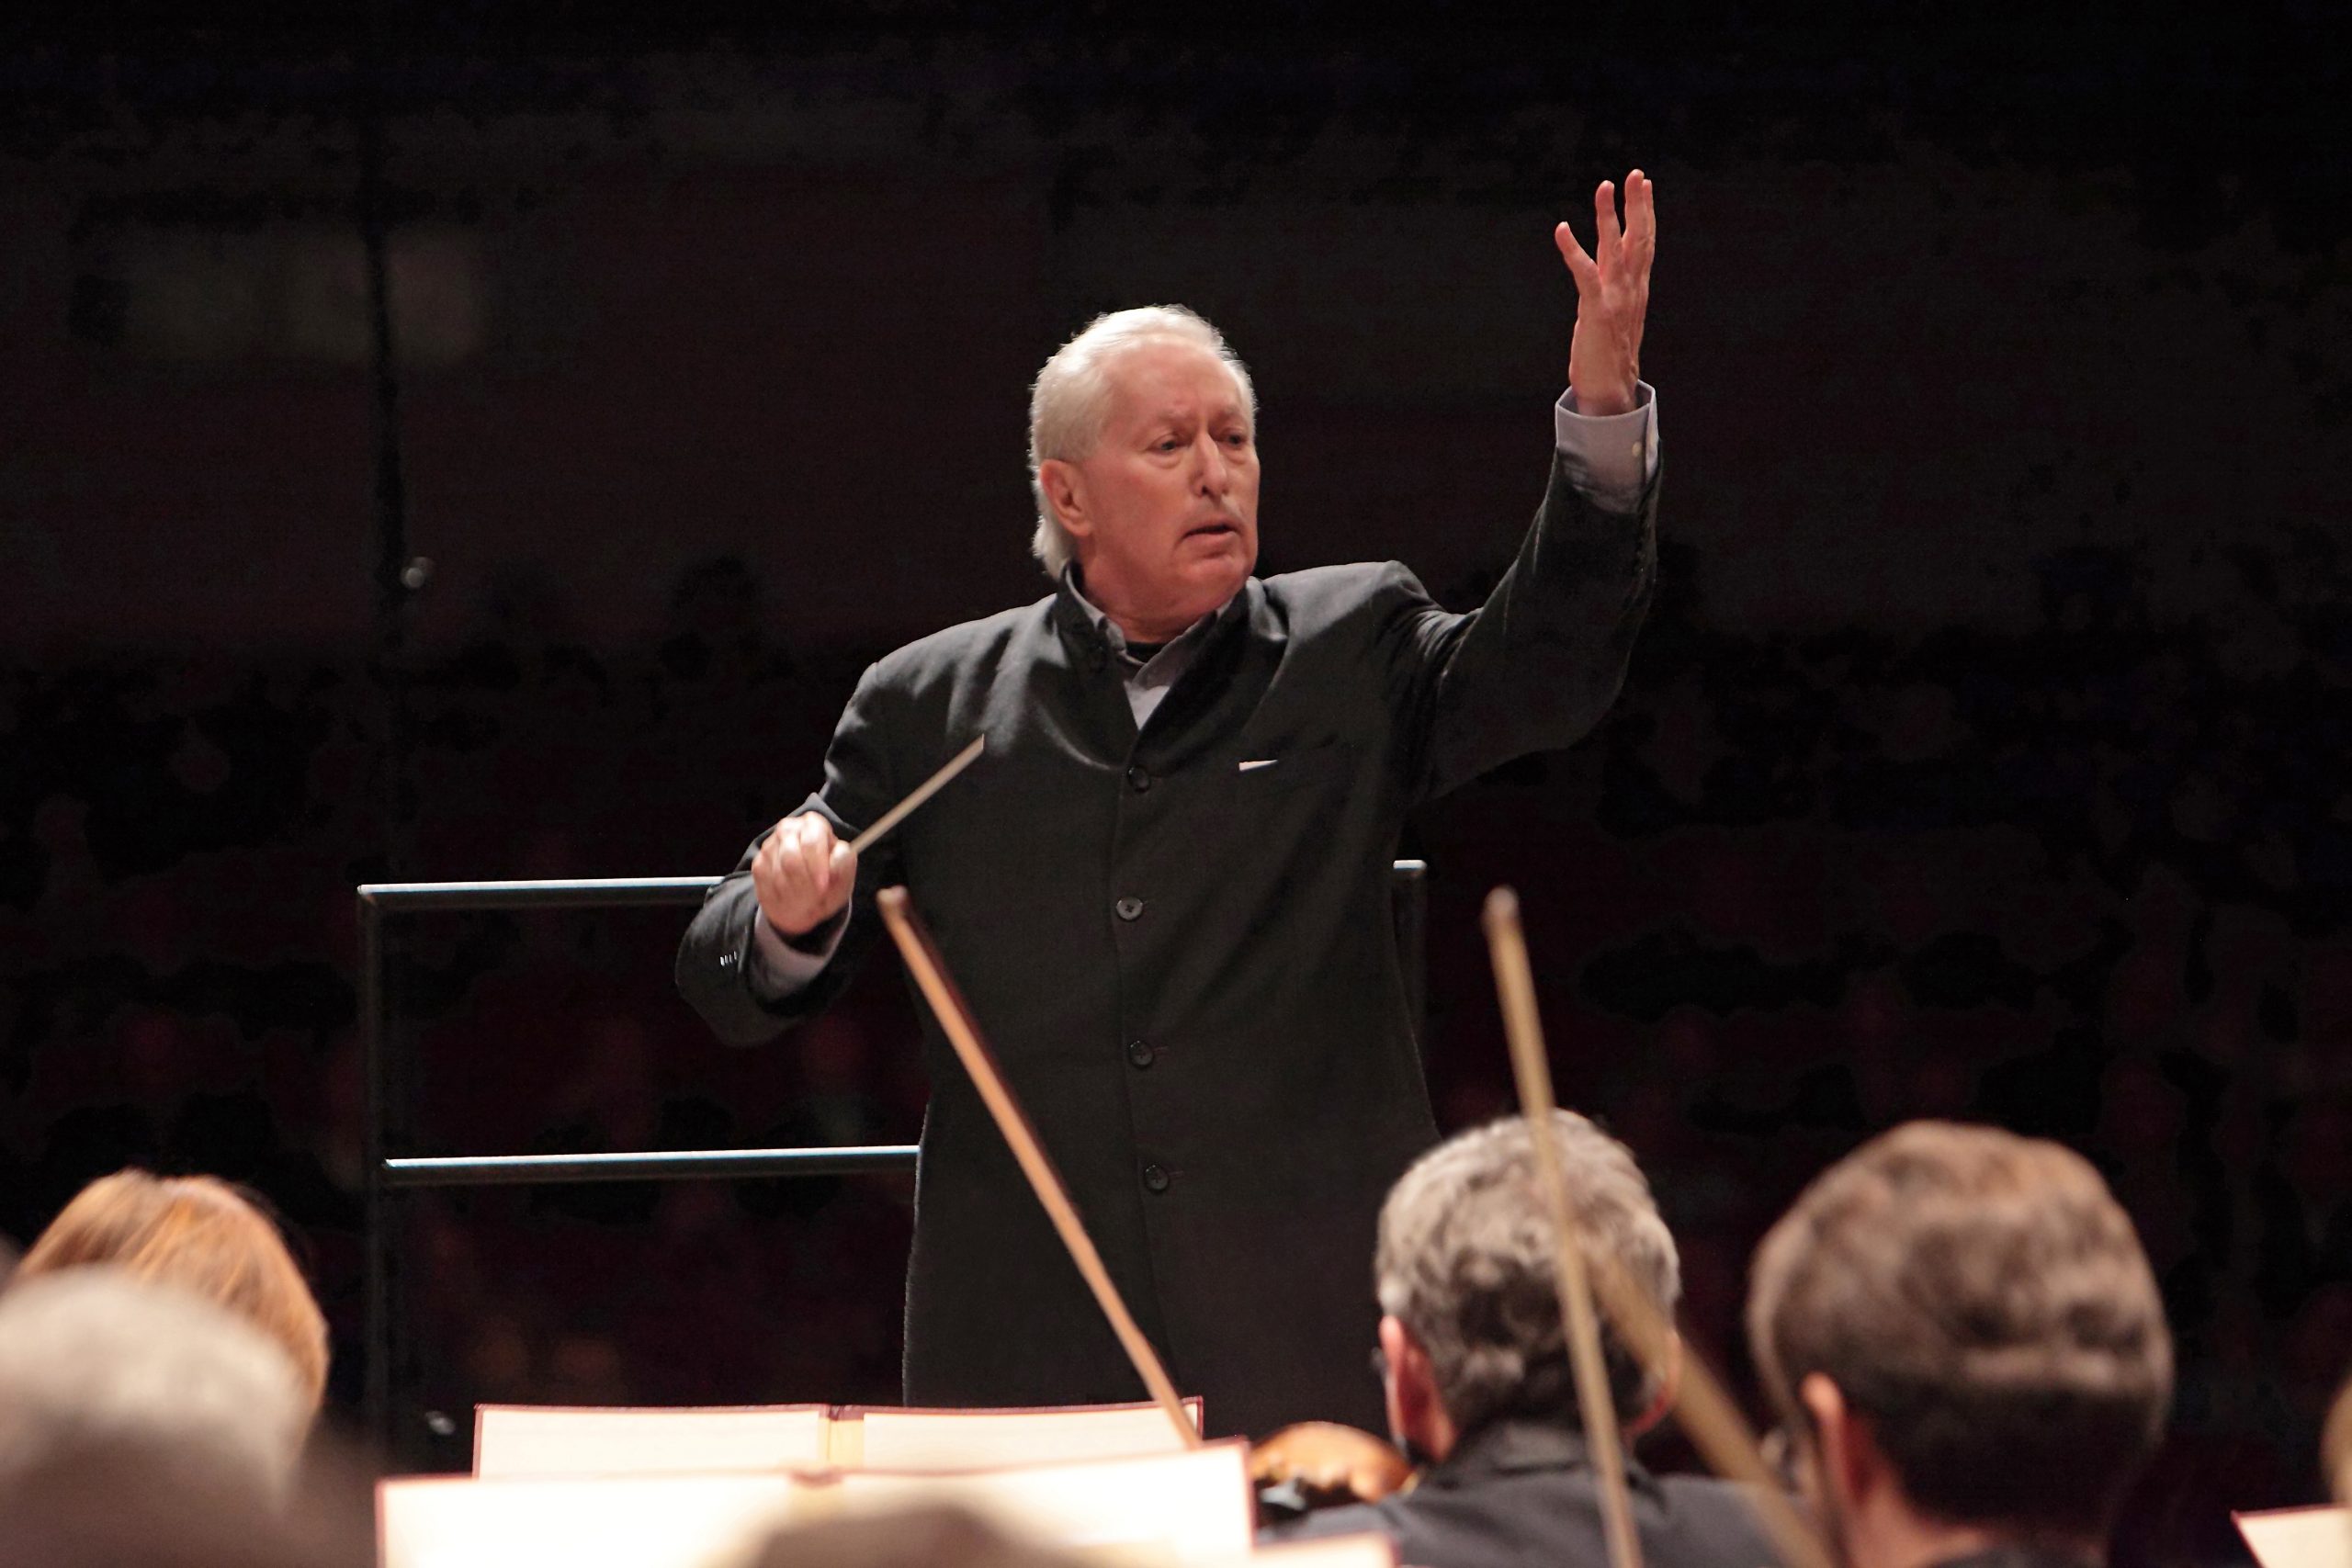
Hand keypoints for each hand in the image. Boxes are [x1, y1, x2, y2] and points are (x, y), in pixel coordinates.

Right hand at [751, 813, 856, 938]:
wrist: (808, 898)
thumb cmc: (829, 881)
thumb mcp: (844, 875)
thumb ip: (845, 863)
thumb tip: (841, 854)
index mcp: (814, 825)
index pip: (812, 841)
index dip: (817, 865)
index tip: (824, 886)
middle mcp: (789, 829)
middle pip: (792, 859)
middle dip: (805, 884)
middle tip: (816, 898)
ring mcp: (770, 846)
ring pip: (779, 876)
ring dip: (795, 895)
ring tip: (807, 901)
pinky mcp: (759, 864)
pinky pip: (768, 886)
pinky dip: (783, 899)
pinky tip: (793, 899)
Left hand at [1555, 170, 1655, 416]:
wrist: (1610, 391)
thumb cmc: (1608, 356)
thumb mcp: (1615, 315)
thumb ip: (1613, 290)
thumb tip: (1604, 272)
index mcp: (1636, 289)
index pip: (1645, 243)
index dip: (1645, 212)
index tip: (1644, 185)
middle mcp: (1631, 289)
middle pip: (1639, 238)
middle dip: (1638, 204)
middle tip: (1636, 174)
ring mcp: (1615, 298)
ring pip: (1616, 248)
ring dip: (1609, 216)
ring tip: (1605, 186)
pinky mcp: (1596, 310)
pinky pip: (1584, 273)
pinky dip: (1572, 250)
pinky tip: (1562, 229)